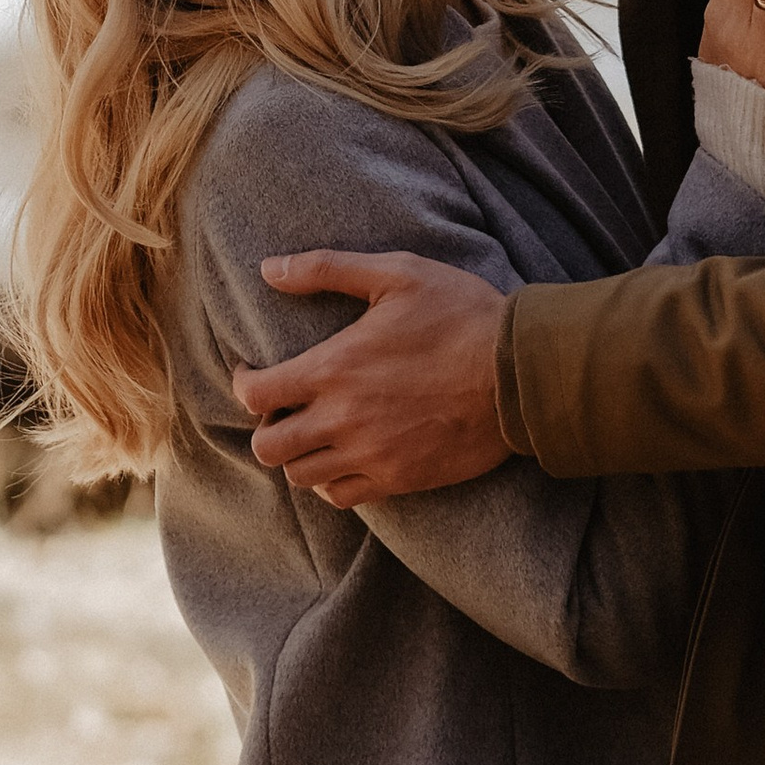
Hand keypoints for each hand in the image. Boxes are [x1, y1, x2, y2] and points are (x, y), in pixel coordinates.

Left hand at [232, 251, 510, 506]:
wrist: (519, 373)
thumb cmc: (460, 314)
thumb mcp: (396, 273)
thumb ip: (327, 269)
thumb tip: (270, 268)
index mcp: (335, 368)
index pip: (256, 394)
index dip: (244, 382)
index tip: (254, 371)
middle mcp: (343, 420)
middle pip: (268, 447)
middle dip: (265, 426)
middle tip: (283, 407)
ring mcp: (371, 455)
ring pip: (301, 477)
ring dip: (297, 455)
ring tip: (312, 431)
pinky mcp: (400, 479)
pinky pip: (343, 496)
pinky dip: (331, 482)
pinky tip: (344, 457)